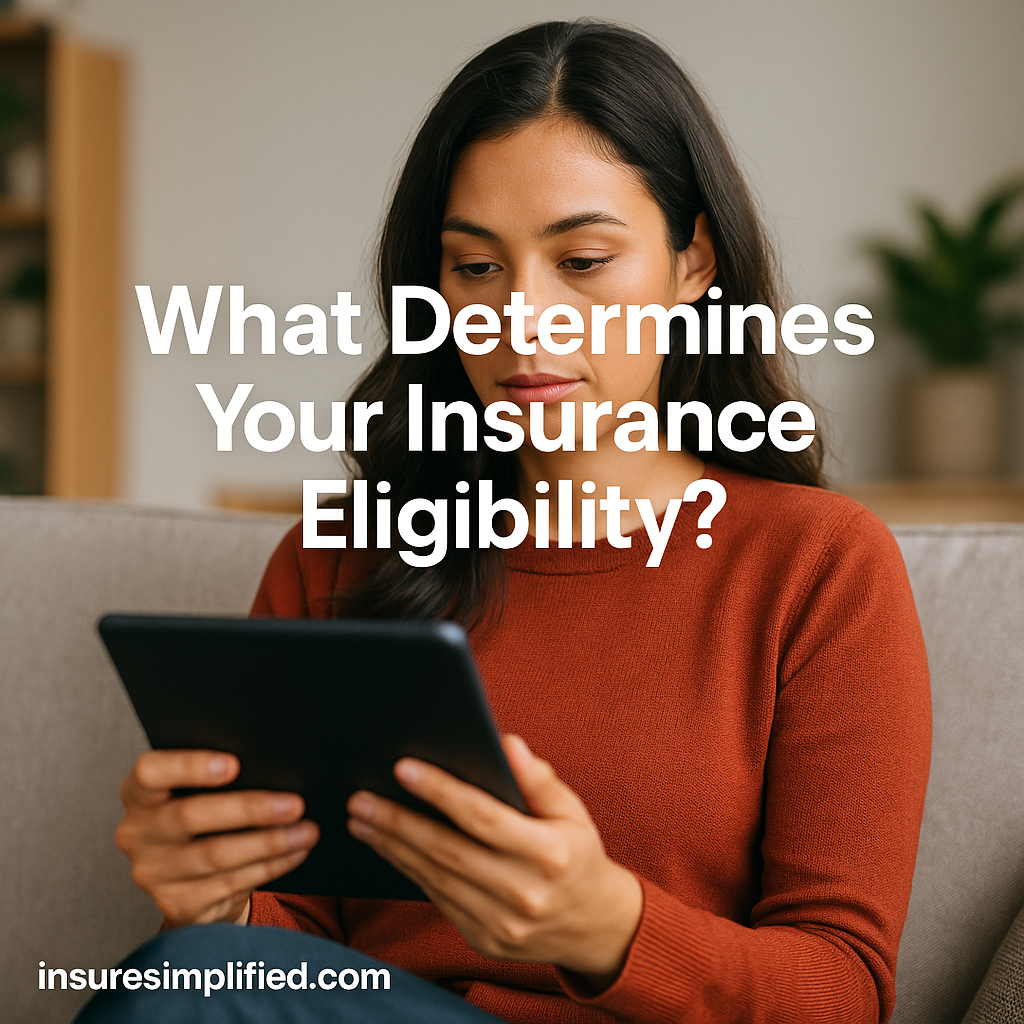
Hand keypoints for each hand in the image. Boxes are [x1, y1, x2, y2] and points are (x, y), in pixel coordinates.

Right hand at [115, 750, 319, 927]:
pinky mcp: (177, 904)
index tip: (234, 764)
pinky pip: (231, 883)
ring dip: (270, 842)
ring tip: (307, 831)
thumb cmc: (203, 817)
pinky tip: (295, 852)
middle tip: (294, 803)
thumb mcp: (199, 792)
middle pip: (190, 817)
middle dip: (249, 809)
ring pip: (216, 855)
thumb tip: (275, 763)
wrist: (189, 880)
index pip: (150, 772)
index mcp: (139, 793)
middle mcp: (138, 833)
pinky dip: (270, 866)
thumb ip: (220, 777)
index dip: (189, 767)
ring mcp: (154, 873)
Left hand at [346, 735, 641, 990]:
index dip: (441, 791)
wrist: (592, 924)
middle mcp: (524, 893)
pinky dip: (408, 870)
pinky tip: (387, 846)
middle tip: (360, 798)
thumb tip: (506, 744)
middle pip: (448, 851)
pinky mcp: (483, 939)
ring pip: (434, 878)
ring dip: (392, 847)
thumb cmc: (576, 853)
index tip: (403, 767)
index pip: (483, 817)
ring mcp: (502, 923)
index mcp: (550, 854)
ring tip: (361, 819)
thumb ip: (538, 778)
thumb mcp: (571, 810)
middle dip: (398, 822)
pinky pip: (437, 899)